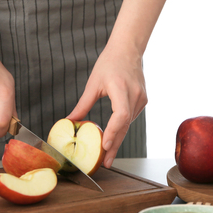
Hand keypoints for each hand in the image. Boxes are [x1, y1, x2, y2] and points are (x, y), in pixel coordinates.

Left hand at [67, 44, 146, 167]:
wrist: (128, 49)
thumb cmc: (109, 63)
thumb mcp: (93, 84)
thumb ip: (82, 105)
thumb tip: (70, 121)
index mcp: (121, 89)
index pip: (121, 115)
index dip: (114, 132)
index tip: (105, 146)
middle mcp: (135, 95)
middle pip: (125, 126)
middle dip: (115, 146)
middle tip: (105, 162)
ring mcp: (141, 98)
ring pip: (128, 124)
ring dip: (118, 139)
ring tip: (107, 155)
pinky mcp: (142, 100)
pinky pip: (131, 118)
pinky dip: (121, 128)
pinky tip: (114, 138)